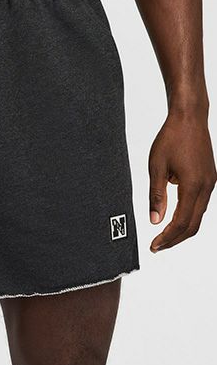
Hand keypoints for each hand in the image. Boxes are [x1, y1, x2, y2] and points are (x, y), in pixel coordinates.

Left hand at [149, 111, 216, 251]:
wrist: (189, 118)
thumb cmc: (171, 138)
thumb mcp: (156, 167)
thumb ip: (156, 195)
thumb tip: (155, 220)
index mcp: (193, 185)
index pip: (182, 222)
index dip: (167, 237)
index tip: (154, 246)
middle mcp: (206, 187)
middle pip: (193, 225)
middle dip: (175, 239)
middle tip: (156, 246)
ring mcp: (211, 183)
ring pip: (198, 216)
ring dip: (182, 229)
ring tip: (163, 236)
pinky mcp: (209, 178)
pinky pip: (200, 204)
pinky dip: (188, 216)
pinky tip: (173, 218)